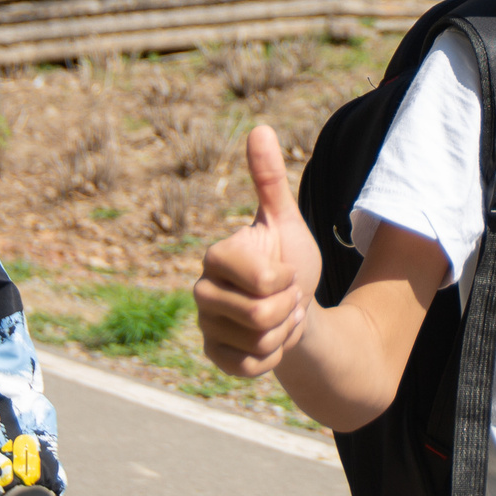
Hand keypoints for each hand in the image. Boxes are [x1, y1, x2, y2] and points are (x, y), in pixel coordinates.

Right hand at [194, 127, 319, 377]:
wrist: (294, 305)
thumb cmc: (288, 260)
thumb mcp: (286, 221)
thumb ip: (269, 179)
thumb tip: (260, 128)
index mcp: (216, 256)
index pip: (262, 282)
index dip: (287, 281)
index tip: (285, 272)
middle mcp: (202, 291)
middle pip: (261, 316)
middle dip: (289, 308)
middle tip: (286, 297)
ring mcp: (206, 325)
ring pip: (260, 343)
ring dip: (284, 331)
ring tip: (280, 316)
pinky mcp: (215, 355)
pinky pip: (253, 366)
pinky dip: (275, 356)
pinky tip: (272, 340)